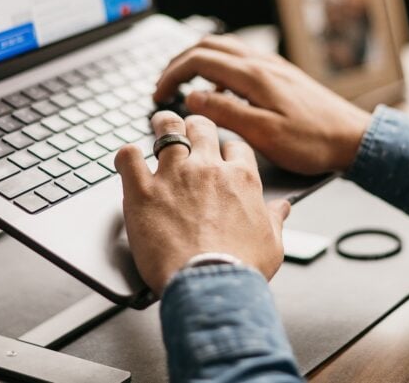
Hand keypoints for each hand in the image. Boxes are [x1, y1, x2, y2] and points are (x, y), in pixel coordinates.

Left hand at [115, 110, 290, 294]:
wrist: (211, 284)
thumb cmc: (242, 267)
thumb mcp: (271, 242)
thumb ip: (274, 219)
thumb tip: (283, 208)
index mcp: (241, 179)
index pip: (236, 147)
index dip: (227, 148)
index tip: (221, 155)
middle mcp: (208, 168)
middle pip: (201, 127)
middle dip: (195, 126)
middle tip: (187, 130)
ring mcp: (174, 175)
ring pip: (167, 129)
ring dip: (162, 125)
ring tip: (158, 124)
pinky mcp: (143, 191)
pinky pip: (128, 157)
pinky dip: (126, 156)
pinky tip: (128, 160)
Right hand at [153, 35, 372, 174]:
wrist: (354, 138)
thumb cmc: (313, 142)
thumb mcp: (264, 135)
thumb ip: (226, 114)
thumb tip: (192, 99)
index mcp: (254, 75)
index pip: (199, 59)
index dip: (172, 74)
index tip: (158, 94)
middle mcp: (262, 63)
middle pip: (208, 46)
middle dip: (179, 63)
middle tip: (163, 86)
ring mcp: (273, 65)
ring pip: (225, 49)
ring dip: (198, 62)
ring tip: (184, 86)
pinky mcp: (280, 74)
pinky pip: (241, 60)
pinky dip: (219, 69)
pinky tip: (220, 94)